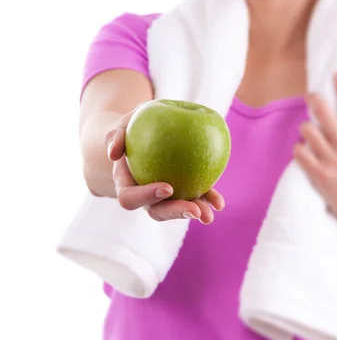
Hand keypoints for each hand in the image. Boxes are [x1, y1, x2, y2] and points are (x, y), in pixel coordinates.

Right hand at [105, 109, 224, 223]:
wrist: (147, 131)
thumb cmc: (133, 127)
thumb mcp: (122, 125)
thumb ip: (115, 136)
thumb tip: (113, 154)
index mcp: (126, 185)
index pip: (130, 197)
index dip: (146, 196)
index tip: (167, 187)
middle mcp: (145, 196)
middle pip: (157, 211)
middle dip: (176, 213)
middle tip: (194, 210)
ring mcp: (166, 196)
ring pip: (178, 209)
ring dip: (195, 212)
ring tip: (210, 214)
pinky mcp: (184, 189)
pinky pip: (195, 196)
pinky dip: (207, 199)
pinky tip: (219, 203)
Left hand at [293, 72, 336, 245]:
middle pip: (325, 113)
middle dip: (315, 100)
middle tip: (311, 95)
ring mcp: (332, 161)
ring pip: (309, 131)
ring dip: (306, 129)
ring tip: (308, 130)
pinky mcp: (320, 176)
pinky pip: (301, 154)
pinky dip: (299, 149)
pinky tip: (301, 150)